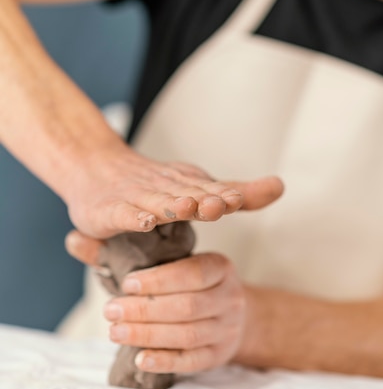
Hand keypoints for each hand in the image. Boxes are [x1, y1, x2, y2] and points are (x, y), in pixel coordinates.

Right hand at [65, 140, 283, 237]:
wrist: (96, 167)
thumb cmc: (154, 183)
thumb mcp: (197, 186)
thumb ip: (235, 191)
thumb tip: (280, 186)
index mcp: (187, 185)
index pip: (211, 190)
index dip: (225, 195)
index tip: (240, 200)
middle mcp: (165, 188)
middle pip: (188, 194)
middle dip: (206, 200)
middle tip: (223, 204)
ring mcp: (137, 198)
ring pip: (158, 202)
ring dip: (173, 204)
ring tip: (188, 207)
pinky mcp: (111, 210)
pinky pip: (123, 214)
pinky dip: (133, 217)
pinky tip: (144, 221)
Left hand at [66, 234, 247, 373]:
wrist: (229, 314)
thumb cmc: (188, 282)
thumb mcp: (167, 261)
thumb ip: (121, 251)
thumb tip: (74, 239)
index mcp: (219, 266)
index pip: (193, 272)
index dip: (160, 280)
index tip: (127, 284)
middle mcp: (229, 297)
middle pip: (188, 306)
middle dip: (146, 310)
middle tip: (111, 310)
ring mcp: (226, 328)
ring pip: (188, 334)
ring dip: (149, 334)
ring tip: (115, 331)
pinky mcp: (219, 355)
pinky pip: (192, 361)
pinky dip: (165, 360)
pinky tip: (139, 358)